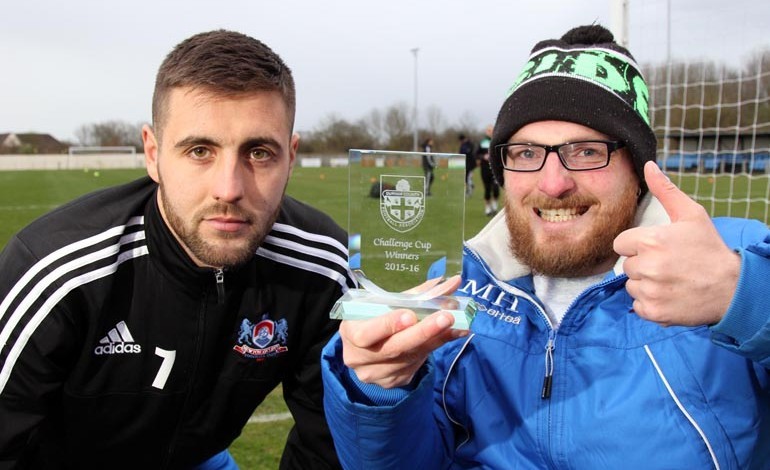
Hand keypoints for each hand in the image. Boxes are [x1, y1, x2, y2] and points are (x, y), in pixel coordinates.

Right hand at [339, 276, 467, 387]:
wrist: (367, 346)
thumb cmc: (374, 316)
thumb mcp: (385, 302)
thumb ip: (415, 294)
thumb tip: (452, 282)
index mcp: (350, 333)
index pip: (366, 333)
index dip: (388, 325)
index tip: (410, 315)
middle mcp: (359, 358)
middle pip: (394, 348)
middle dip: (423, 332)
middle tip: (446, 317)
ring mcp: (376, 374)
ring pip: (410, 357)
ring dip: (436, 339)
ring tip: (457, 324)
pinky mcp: (393, 381)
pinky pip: (417, 364)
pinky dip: (435, 347)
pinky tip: (450, 335)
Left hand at [613, 162, 740, 326]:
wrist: (732, 288)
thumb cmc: (710, 249)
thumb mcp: (691, 215)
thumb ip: (665, 191)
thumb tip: (648, 166)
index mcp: (650, 241)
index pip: (621, 243)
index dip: (637, 245)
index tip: (656, 248)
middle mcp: (647, 267)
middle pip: (627, 265)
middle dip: (643, 264)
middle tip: (669, 264)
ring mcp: (649, 291)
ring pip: (631, 286)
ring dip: (646, 284)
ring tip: (671, 280)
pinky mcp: (653, 312)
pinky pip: (638, 306)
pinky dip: (650, 304)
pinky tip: (669, 295)